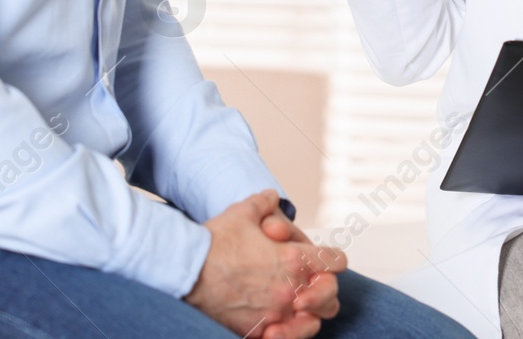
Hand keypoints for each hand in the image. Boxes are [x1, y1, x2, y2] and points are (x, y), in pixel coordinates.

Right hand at [184, 191, 344, 338]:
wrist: (187, 269)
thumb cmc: (215, 241)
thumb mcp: (242, 212)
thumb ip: (263, 203)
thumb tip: (270, 197)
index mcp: (294, 259)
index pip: (335, 261)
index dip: (332, 258)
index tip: (324, 259)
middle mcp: (290, 290)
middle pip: (331, 297)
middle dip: (325, 289)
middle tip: (310, 283)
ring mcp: (275, 314)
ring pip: (313, 322)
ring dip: (309, 313)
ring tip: (296, 305)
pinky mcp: (257, 331)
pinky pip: (286, 338)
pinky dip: (286, 332)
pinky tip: (278, 324)